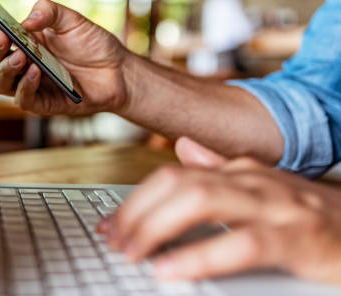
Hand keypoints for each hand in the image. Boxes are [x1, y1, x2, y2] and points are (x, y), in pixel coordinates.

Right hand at [0, 0, 130, 114]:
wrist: (119, 71)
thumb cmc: (94, 45)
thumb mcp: (73, 20)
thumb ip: (49, 12)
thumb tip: (26, 21)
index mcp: (26, 41)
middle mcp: (23, 63)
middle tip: (3, 37)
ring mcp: (31, 85)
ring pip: (1, 83)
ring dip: (6, 69)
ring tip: (21, 57)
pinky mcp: (43, 103)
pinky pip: (23, 100)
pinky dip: (25, 86)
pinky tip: (35, 72)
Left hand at [98, 139, 340, 284]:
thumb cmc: (310, 213)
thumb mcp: (261, 187)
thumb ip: (219, 168)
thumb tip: (184, 149)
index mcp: (238, 171)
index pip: (172, 176)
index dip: (135, 200)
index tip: (110, 225)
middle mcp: (251, 180)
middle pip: (177, 184)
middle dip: (137, 212)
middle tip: (112, 240)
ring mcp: (274, 206)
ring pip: (201, 201)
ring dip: (156, 227)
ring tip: (132, 252)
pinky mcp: (297, 238)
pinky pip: (242, 244)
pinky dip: (201, 257)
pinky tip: (172, 270)